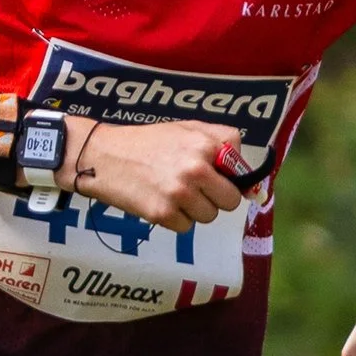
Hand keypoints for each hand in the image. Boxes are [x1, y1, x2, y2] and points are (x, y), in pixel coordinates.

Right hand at [70, 118, 246, 228]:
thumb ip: (222, 144)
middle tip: (193, 188)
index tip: (216, 177)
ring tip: (172, 192)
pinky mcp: (163, 214)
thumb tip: (252, 182)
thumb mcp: (187, 128)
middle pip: (230, 201)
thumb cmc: (147, 142)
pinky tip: (159, 201)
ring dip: (194, 209)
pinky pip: (187, 227)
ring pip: (209, 216)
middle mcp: (196, 169)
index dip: (229, 178)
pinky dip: (175, 219)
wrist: (102, 156)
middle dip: (215, 197)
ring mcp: (180, 193)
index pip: (241, 173)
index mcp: (206, 144)